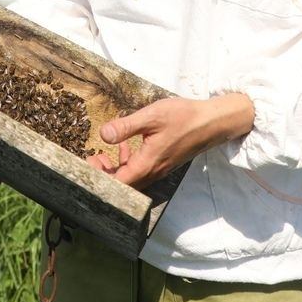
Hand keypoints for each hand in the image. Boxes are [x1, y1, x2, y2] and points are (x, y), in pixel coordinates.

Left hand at [86, 94, 254, 187]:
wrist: (212, 123)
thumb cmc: (183, 117)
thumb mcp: (151, 117)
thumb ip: (126, 126)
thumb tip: (103, 134)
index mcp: (147, 165)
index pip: (117, 184)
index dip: (99, 178)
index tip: (89, 163)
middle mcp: (152, 172)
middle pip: (122, 184)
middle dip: (103, 175)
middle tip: (91, 160)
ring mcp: (159, 169)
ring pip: (131, 177)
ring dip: (114, 169)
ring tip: (101, 155)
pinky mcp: (163, 163)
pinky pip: (140, 169)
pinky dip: (127, 161)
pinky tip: (124, 144)